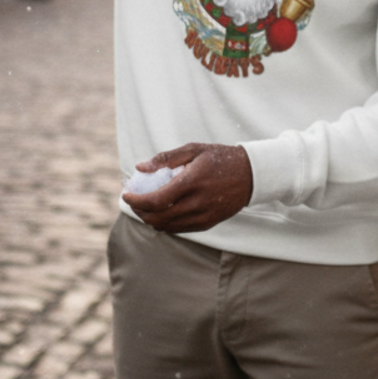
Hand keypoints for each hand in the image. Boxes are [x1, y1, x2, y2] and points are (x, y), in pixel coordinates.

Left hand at [121, 142, 251, 233]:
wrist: (251, 174)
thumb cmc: (220, 158)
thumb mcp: (194, 150)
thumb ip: (166, 158)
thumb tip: (140, 167)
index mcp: (192, 182)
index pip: (156, 200)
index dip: (136, 201)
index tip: (126, 194)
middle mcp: (197, 202)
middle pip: (157, 218)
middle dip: (139, 211)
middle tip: (134, 201)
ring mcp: (204, 215)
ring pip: (166, 226)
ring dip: (150, 219)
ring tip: (146, 207)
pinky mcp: (208, 223)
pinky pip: (180, 229)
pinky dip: (165, 224)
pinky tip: (162, 213)